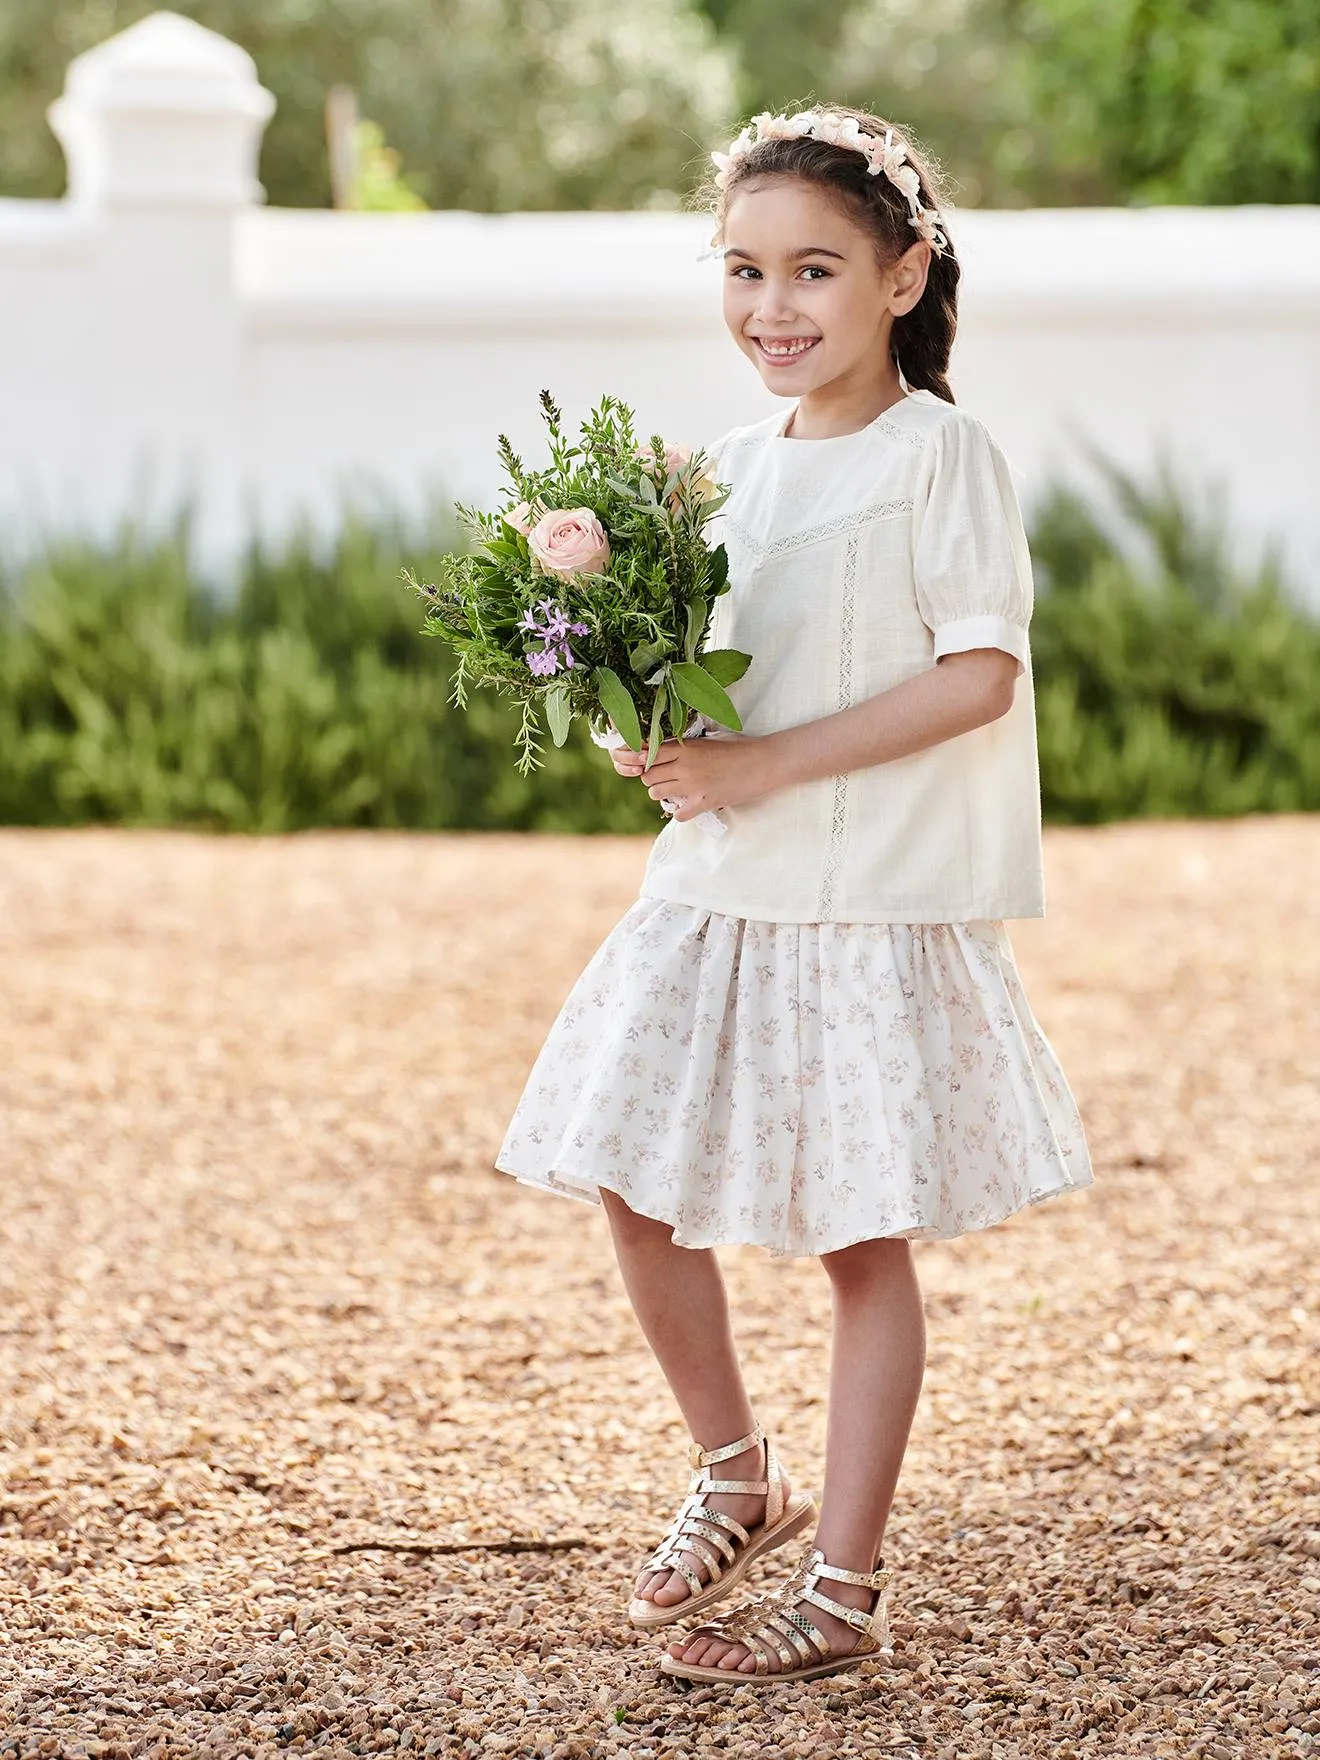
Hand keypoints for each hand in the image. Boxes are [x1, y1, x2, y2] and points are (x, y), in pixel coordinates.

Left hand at [624, 731, 778, 821]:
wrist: (763, 762)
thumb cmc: (738, 748)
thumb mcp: (707, 740)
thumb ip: (685, 747)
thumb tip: (664, 752)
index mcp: (684, 747)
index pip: (648, 756)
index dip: (647, 763)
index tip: (656, 766)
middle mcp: (684, 765)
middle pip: (648, 777)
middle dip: (654, 780)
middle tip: (668, 780)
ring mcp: (693, 785)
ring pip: (657, 794)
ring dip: (664, 795)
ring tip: (678, 792)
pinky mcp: (705, 802)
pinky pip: (678, 814)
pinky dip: (681, 813)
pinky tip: (690, 806)